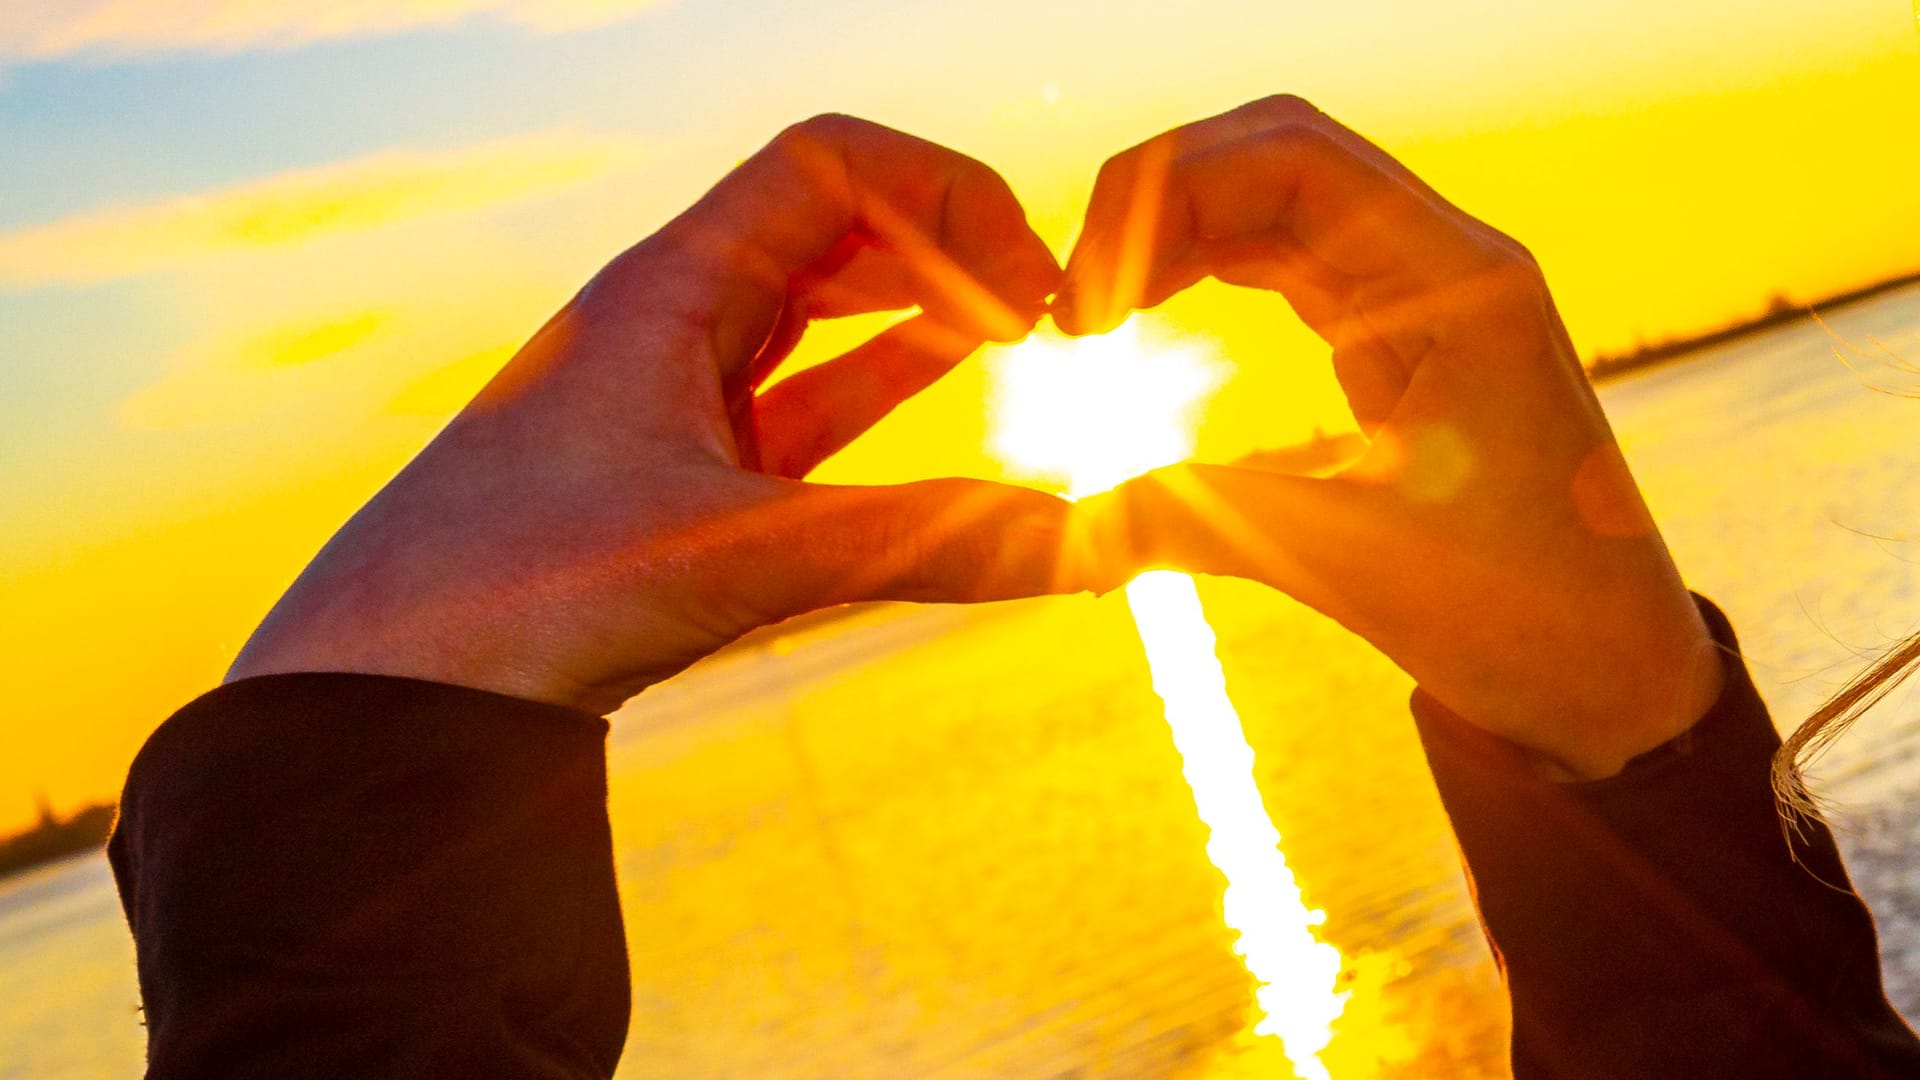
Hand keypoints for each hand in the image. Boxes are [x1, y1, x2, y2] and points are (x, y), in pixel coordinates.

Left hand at [230, 115, 1089, 715]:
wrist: (376, 691)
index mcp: (666, 288)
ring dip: (917, 304)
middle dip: (947, 243)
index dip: (945, 194)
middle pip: (832, 223)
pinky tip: (936, 386)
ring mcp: (671, 398)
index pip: (829, 166)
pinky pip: (797, 400)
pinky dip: (877, 383)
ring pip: (816, 312)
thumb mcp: (734, 556)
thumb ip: (915, 544)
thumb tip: (1080, 546)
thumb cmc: (511, 595)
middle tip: (1047, 311)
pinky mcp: (676, 477)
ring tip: (1020, 328)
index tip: (1030, 283)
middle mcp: (668, 322)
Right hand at [1057, 97, 1722, 779]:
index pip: (1292, 158)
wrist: (1612, 676)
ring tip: (1090, 311)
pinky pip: (1287, 265)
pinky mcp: (1399, 343)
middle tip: (1071, 299)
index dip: (1167, 193)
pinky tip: (1144, 316)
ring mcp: (1424, 298)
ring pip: (1275, 205)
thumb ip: (1195, 524)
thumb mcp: (1347, 565)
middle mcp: (1448, 265)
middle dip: (1157, 202)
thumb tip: (1054, 533)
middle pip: (1275, 157)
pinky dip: (1205, 273)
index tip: (1087, 294)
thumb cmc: (1522, 619)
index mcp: (1462, 284)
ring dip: (1175, 235)